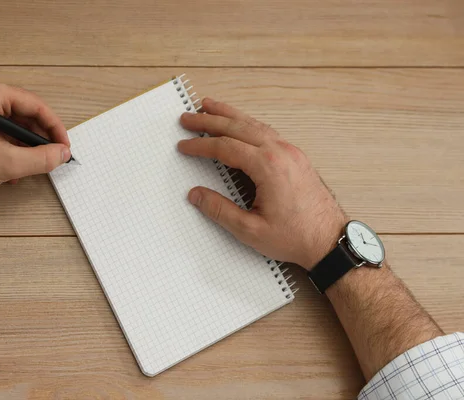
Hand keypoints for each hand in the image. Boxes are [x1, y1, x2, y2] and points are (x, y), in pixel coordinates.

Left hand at [0, 77, 70, 200]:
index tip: (64, 145)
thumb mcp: (10, 163)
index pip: (35, 105)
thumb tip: (62, 154)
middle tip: (54, 155)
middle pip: (27, 114)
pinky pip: (8, 131)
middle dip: (41, 138)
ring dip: (29, 146)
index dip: (54, 128)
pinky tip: (18, 167)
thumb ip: (42, 158)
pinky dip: (17, 148)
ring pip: (19, 125)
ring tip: (35, 164)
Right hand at [178, 98, 347, 269]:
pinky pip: (267, 131)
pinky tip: (240, 123)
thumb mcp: (250, 230)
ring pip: (254, 124)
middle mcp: (280, 152)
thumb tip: (196, 195)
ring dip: (229, 114)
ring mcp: (291, 152)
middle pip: (238, 127)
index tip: (184, 145)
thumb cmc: (296, 237)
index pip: (226, 147)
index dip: (201, 145)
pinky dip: (247, 123)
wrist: (330, 240)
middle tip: (188, 117)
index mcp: (268, 166)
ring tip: (209, 106)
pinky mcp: (296, 157)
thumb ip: (219, 210)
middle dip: (209, 120)